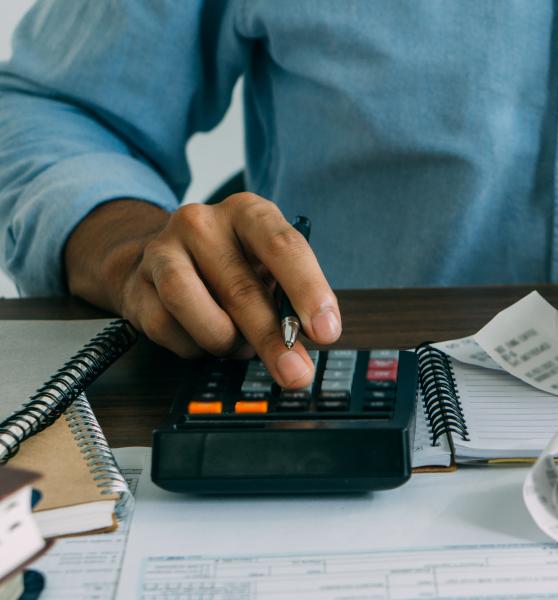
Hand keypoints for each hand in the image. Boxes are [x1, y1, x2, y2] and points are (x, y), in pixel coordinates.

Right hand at [65, 194, 339, 387]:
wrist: (161, 259)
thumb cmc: (232, 266)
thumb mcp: (268, 269)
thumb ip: (288, 300)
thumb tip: (304, 343)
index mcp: (248, 213)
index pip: (283, 247)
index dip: (308, 291)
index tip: (326, 330)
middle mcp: (202, 223)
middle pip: (240, 287)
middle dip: (272, 339)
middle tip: (294, 372)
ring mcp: (162, 250)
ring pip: (191, 305)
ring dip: (223, 340)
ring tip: (239, 347)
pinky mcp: (137, 282)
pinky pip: (165, 327)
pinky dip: (192, 345)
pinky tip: (204, 340)